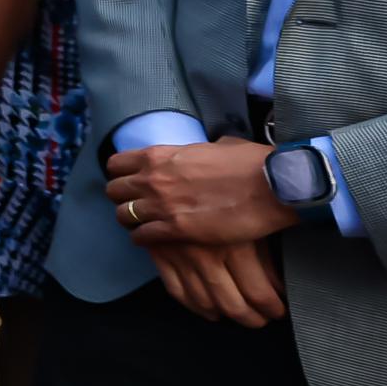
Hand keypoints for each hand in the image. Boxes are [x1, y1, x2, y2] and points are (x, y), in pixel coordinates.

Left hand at [103, 141, 291, 324]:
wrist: (272, 185)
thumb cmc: (251, 162)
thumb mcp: (217, 145)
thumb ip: (197, 151)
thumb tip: (202, 152)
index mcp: (161, 155)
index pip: (117, 164)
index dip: (121, 174)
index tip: (129, 180)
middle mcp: (154, 179)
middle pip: (114, 191)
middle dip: (122, 198)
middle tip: (134, 205)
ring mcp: (162, 205)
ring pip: (123, 216)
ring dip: (131, 220)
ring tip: (142, 224)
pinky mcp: (176, 230)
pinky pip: (141, 237)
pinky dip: (144, 239)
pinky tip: (153, 239)